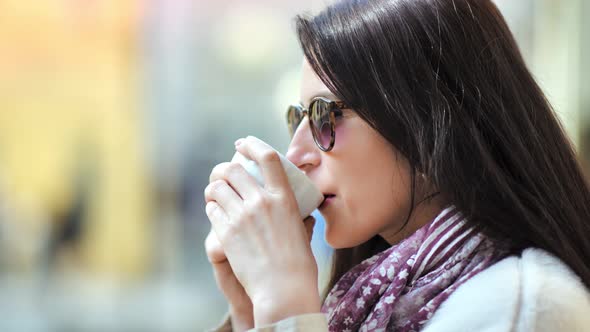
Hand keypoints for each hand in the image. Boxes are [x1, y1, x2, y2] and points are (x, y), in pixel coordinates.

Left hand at [204, 136, 320, 325]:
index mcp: (285, 198)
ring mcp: (242, 217)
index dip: (252, 144)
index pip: (268, 157)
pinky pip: (212, 210)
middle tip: (222, 175)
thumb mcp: (303, 232)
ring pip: (217, 187)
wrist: (283, 290)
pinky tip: (217, 213)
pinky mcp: (226, 232)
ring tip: (215, 194)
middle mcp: (262, 202)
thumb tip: (303, 213)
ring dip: (214, 187)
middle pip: (234, 169)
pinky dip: (212, 208)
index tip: (242, 143)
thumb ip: (299, 217)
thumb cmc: (298, 265)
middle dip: (223, 168)